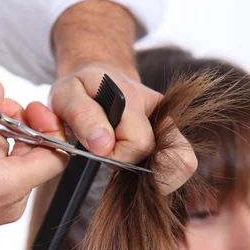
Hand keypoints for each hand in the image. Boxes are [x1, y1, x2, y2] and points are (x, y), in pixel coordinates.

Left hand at [49, 64, 196, 193]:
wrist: (98, 75)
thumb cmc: (80, 88)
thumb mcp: (66, 94)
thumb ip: (83, 117)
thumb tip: (104, 146)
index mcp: (132, 97)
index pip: (139, 144)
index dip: (115, 156)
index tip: (97, 149)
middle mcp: (158, 109)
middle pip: (169, 158)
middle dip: (136, 167)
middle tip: (114, 154)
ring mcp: (169, 121)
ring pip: (183, 163)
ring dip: (154, 174)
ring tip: (127, 158)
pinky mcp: (172, 133)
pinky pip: (178, 164)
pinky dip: (159, 173)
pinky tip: (137, 161)